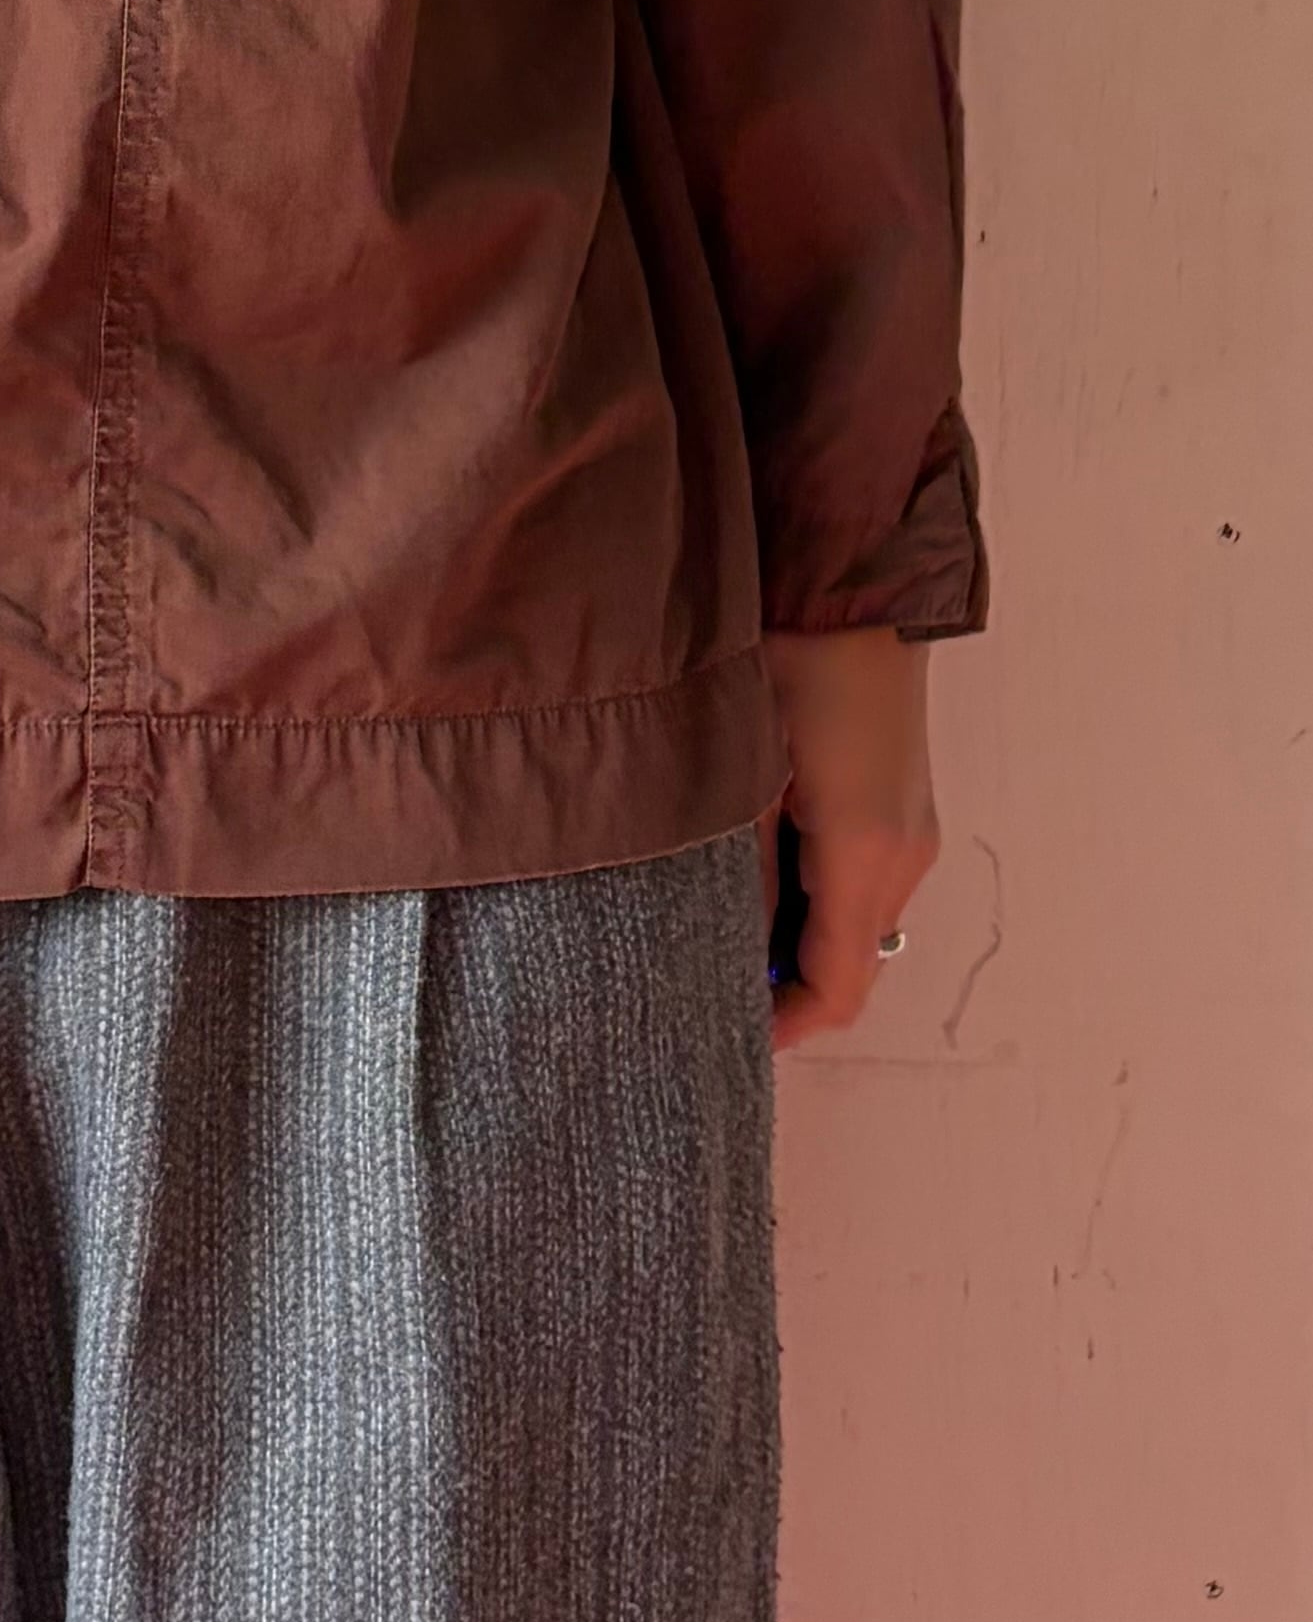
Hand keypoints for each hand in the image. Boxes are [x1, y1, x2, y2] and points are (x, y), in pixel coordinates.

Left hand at [757, 625, 939, 1051]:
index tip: (728, 1036)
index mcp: (864, 854)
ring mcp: (912, 830)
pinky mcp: (903, 806)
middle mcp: (904, 854)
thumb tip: (722, 938)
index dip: (783, 1026)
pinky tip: (759, 870)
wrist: (852, 585)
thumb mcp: (745, 768)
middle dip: (785, 986)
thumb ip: (740, 863)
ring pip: (856, 925)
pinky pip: (863, 882)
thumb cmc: (790, 659)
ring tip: (721, 920)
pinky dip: (816, 899)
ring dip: (799, 940)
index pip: (835, 988)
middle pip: (850, 966)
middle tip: (708, 978)